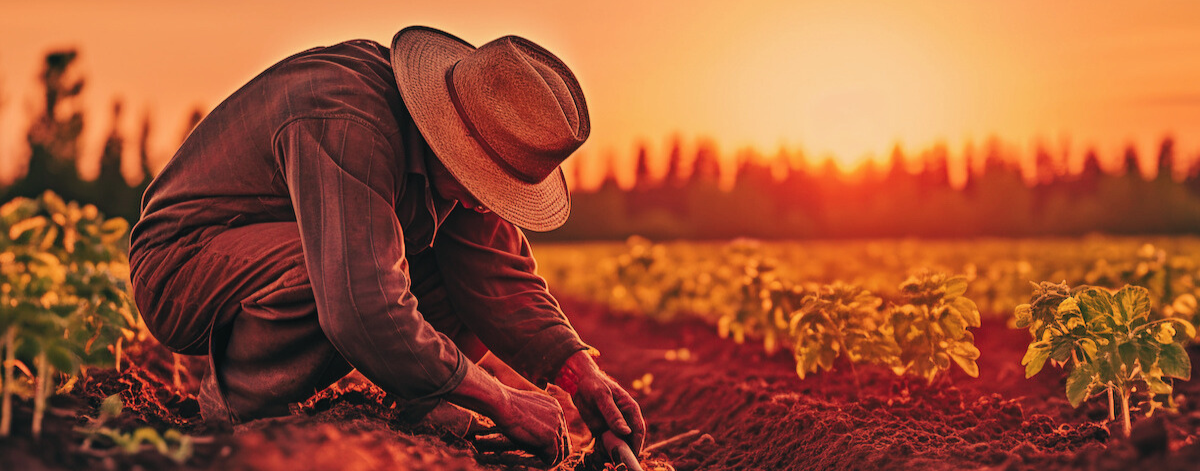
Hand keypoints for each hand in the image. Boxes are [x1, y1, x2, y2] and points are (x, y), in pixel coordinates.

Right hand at [446, 363, 568, 465]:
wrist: (501, 402)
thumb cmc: (507, 405)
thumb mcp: (528, 408)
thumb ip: (537, 417)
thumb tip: (537, 432)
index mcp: (555, 407)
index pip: (561, 430)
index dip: (554, 441)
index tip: (544, 448)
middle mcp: (559, 416)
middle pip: (564, 441)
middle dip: (556, 451)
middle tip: (547, 458)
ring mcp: (555, 426)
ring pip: (560, 451)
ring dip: (552, 458)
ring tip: (544, 461)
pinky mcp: (548, 438)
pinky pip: (553, 457)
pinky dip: (548, 462)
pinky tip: (541, 461)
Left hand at [559, 351, 645, 454]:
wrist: (578, 382)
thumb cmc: (594, 385)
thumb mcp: (602, 398)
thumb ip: (613, 415)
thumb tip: (626, 432)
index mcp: (630, 409)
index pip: (638, 431)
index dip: (636, 445)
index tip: (630, 456)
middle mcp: (624, 420)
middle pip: (630, 440)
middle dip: (625, 452)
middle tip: (617, 462)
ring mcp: (613, 426)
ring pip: (618, 444)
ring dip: (613, 453)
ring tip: (606, 461)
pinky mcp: (602, 430)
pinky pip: (605, 444)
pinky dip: (602, 452)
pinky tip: (597, 455)